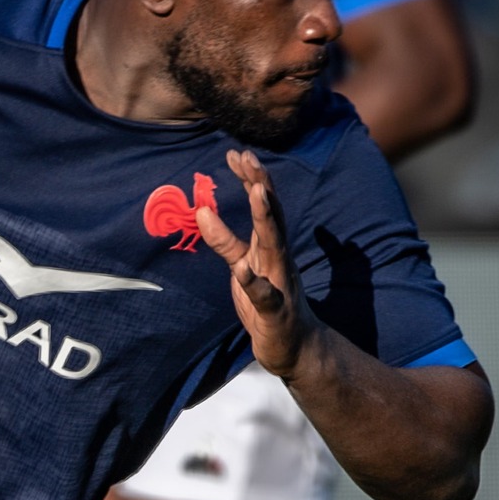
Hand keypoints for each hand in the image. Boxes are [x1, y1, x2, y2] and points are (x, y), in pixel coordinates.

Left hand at [194, 149, 319, 376]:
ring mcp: (279, 283)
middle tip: (248, 156)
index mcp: (270, 245)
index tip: (237, 152)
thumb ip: (225, 241)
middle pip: (271, 215)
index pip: (262, 205)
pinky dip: (254, 283)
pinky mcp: (274, 312)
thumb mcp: (241, 267)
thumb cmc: (269, 302)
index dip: (251, 178)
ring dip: (266, 219)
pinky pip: (264, 295)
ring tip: (257, 193)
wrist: (295, 347)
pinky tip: (242, 271)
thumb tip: (203, 211)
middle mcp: (278, 258)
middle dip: (261, 184)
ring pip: (274, 246)